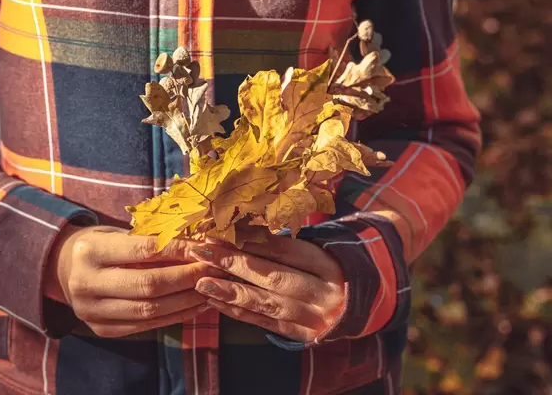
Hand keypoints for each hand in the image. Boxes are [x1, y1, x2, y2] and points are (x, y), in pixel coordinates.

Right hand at [44, 224, 223, 337]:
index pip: (144, 250)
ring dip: (186, 301)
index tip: (205, 248)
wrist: (64, 269)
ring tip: (210, 289)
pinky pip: (146, 326)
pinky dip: (175, 316)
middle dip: (187, 278)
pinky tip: (195, 305)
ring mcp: (91, 311)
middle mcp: (85, 283)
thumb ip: (151, 240)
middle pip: (148, 285)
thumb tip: (199, 244)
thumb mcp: (118, 233)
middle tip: (213, 270)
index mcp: (89, 251)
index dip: (179, 250)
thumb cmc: (101, 244)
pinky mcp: (102, 329)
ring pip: (149, 310)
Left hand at [190, 236, 343, 342]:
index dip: (250, 241)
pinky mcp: (302, 335)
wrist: (363, 306)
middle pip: (273, 275)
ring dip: (231, 291)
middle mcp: (323, 292)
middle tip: (202, 251)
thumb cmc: (331, 271)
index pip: (285, 251)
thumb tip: (242, 231)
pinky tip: (215, 301)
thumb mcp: (319, 251)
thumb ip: (286, 245)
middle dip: (234, 263)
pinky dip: (238, 312)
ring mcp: (313, 317)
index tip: (221, 232)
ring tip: (202, 280)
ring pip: (266, 303)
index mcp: (329, 265)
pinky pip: (265, 324)